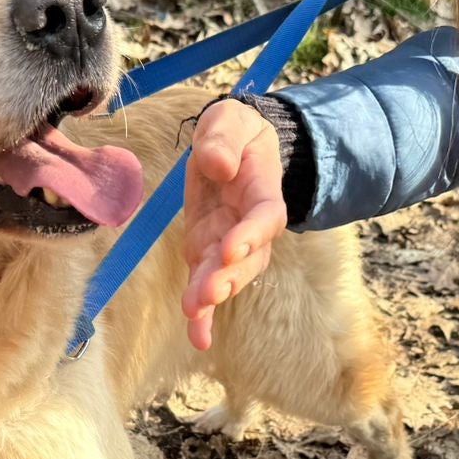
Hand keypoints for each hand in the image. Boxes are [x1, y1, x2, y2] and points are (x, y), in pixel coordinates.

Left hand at [182, 100, 287, 351]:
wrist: (231, 148)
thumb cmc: (235, 131)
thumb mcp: (229, 120)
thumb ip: (223, 138)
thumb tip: (219, 164)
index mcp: (263, 193)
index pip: (263, 218)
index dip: (250, 235)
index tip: (230, 249)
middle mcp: (251, 227)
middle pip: (248, 259)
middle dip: (229, 277)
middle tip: (210, 294)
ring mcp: (229, 245)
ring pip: (226, 277)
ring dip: (212, 297)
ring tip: (195, 312)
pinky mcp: (207, 255)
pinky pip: (205, 287)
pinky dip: (202, 315)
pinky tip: (198, 338)